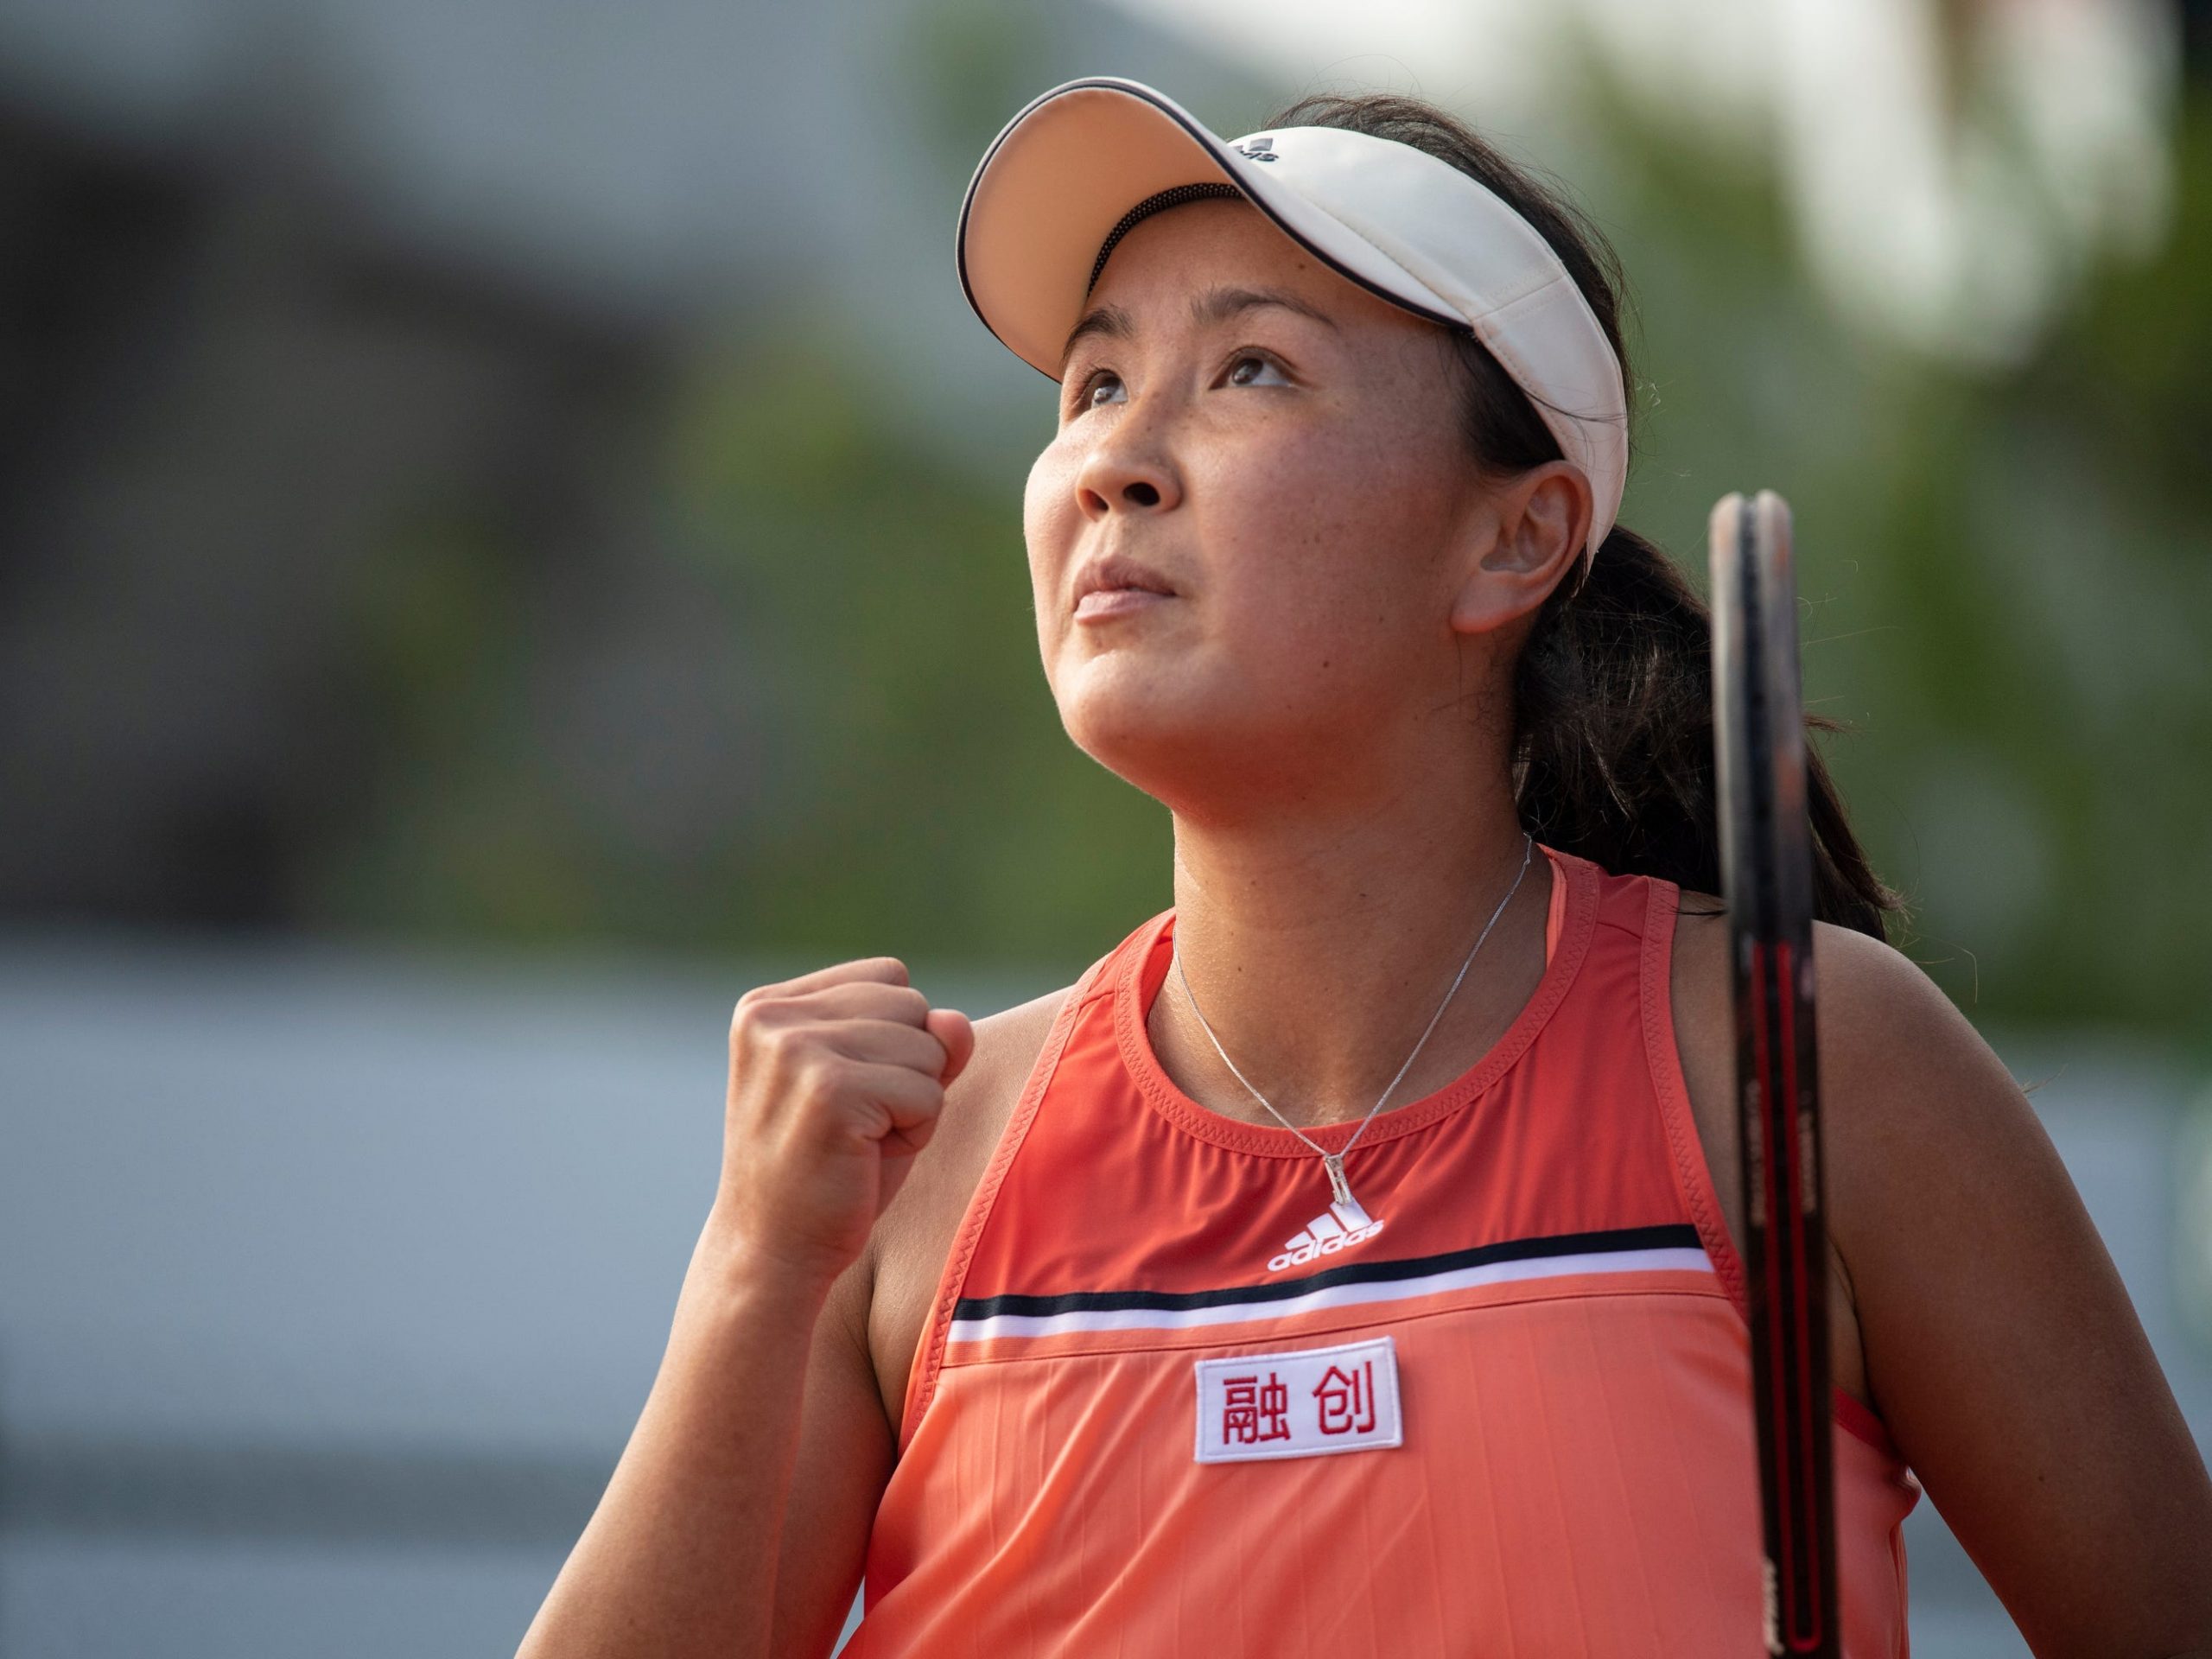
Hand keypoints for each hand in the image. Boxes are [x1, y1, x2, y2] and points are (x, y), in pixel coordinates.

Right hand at [716, 957, 974, 1292]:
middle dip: (909, 1068)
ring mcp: (795, 1050)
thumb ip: (923, 1038)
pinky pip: (928, 1092)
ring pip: (928, 1046)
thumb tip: (954, 1022)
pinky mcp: (828, 1091)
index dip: (896, 1038)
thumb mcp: (878, 1084)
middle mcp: (772, 1016)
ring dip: (915, 1102)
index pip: (889, 976)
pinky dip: (917, 1131)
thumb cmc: (830, 1169)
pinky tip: (865, 1159)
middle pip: (912, 1004)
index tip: (848, 1093)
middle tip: (855, 1125)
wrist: (774, 1252)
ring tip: (859, 1141)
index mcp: (768, 1004)